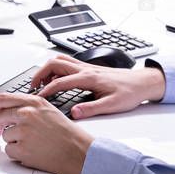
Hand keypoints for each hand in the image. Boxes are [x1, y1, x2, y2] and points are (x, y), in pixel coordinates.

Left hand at [0, 93, 93, 173]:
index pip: (4, 99)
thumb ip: (29, 108)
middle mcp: (27, 114)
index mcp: (35, 103)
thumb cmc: (68, 135)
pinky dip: (17, 154)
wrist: (79, 153)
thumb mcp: (50, 111)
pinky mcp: (22, 148)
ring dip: (13, 142)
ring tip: (32, 145)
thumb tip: (10, 112)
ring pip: (5, 136)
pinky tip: (32, 153)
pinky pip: (9, 151)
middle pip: (0, 117)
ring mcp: (23, 131)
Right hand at [29, 54, 165, 119]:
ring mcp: (86, 67)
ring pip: (60, 60)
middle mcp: (85, 69)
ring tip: (40, 82)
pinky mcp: (89, 68)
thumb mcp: (111, 105)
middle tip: (32, 86)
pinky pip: (67, 63)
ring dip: (47, 68)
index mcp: (88, 78)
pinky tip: (55, 79)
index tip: (37, 98)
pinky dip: (55, 68)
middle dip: (40, 73)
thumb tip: (74, 113)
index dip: (46, 90)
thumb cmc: (129, 93)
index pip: (60, 82)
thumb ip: (91, 109)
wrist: (142, 83)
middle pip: (55, 63)